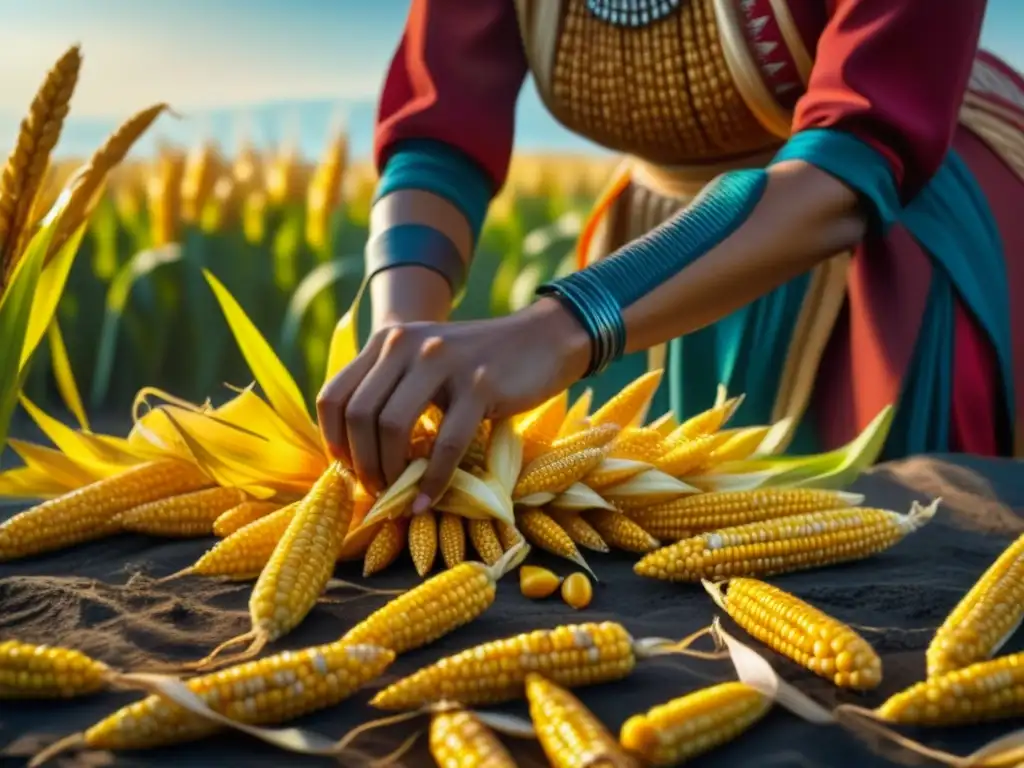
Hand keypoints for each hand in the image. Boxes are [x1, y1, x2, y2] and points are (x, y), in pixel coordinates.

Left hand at [316, 297, 590, 509]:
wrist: (543, 339)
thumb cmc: (482, 362)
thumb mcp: (428, 360)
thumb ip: (393, 388)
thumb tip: (359, 452)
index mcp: (388, 340)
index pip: (334, 395)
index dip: (333, 441)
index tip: (348, 470)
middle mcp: (407, 344)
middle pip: (358, 414)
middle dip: (361, 463)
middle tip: (376, 489)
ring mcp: (442, 362)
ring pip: (393, 427)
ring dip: (390, 473)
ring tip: (400, 495)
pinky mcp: (479, 385)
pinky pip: (445, 444)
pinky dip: (432, 481)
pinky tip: (428, 500)